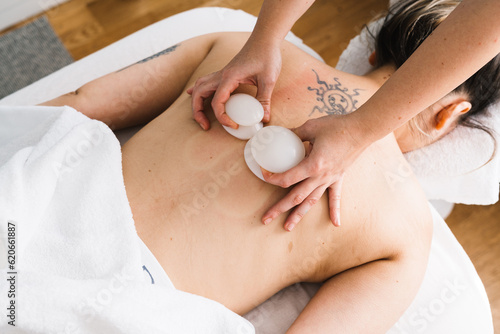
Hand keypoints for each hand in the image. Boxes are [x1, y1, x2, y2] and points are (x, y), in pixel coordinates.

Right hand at [187, 36, 281, 129]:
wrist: (265, 39)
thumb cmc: (267, 56)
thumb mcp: (268, 79)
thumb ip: (264, 99)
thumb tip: (264, 118)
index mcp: (229, 77)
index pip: (217, 102)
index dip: (223, 117)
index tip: (234, 125)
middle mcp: (221, 75)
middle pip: (199, 94)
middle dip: (198, 112)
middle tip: (206, 126)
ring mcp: (221, 73)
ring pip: (199, 87)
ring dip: (196, 102)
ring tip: (200, 117)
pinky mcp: (225, 73)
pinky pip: (206, 82)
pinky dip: (199, 91)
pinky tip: (195, 96)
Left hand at [261, 113, 368, 230]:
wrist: (362, 130)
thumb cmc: (338, 126)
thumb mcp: (311, 126)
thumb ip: (295, 134)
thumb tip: (282, 134)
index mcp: (312, 165)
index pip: (287, 178)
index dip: (272, 178)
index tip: (263, 174)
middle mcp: (320, 177)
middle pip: (296, 197)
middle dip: (279, 208)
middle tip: (265, 219)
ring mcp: (330, 179)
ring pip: (311, 201)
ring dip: (298, 215)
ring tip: (287, 227)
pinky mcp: (338, 178)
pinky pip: (336, 197)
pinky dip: (334, 210)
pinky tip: (335, 223)